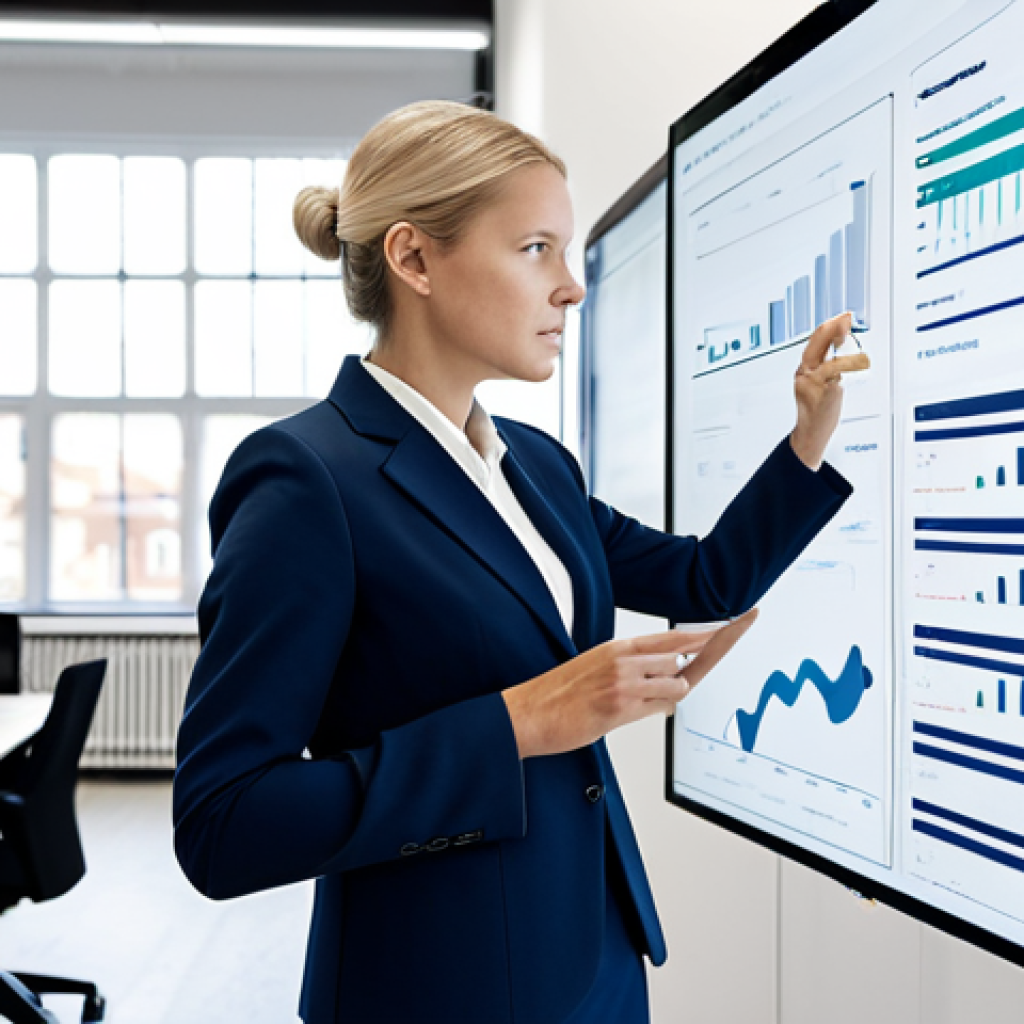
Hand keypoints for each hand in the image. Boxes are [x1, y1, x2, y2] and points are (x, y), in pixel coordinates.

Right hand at [501, 609, 758, 758]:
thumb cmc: (559, 695)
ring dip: (665, 697)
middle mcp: (624, 659)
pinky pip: (660, 707)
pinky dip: (654, 711)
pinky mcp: (620, 707)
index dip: (712, 632)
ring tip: (632, 704)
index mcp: (619, 647)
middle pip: (683, 660)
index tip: (739, 622)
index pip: (676, 636)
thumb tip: (667, 685)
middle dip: (685, 673)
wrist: (528, 713)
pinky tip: (625, 712)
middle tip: (678, 674)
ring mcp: (624, 682)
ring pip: (676, 685)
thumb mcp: (596, 668)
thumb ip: (633, 670)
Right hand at [790, 312, 870, 470]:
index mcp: (803, 370)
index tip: (841, 317)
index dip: (828, 328)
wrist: (809, 433)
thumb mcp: (816, 383)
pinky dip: (845, 365)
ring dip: (839, 344)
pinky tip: (855, 360)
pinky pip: (835, 376)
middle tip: (845, 318)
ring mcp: (814, 384)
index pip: (814, 342)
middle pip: (816, 345)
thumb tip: (837, 346)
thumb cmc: (817, 410)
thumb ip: (824, 364)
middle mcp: (806, 375)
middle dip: (832, 329)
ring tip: (848, 333)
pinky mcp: (825, 394)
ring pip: (827, 358)